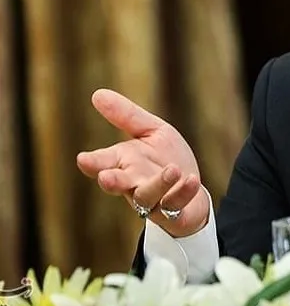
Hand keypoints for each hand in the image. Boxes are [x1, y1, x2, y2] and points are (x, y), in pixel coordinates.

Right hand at [76, 89, 209, 237]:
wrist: (191, 188)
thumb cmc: (165, 158)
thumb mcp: (151, 131)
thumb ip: (127, 116)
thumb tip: (97, 94)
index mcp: (124, 162)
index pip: (103, 162)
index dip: (93, 163)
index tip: (83, 159)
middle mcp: (133, 182)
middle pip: (118, 184)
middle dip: (112, 181)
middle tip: (106, 178)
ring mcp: (152, 199)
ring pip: (147, 196)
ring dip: (158, 184)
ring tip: (172, 169)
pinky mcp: (172, 211)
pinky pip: (175, 204)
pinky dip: (182, 192)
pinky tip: (191, 180)